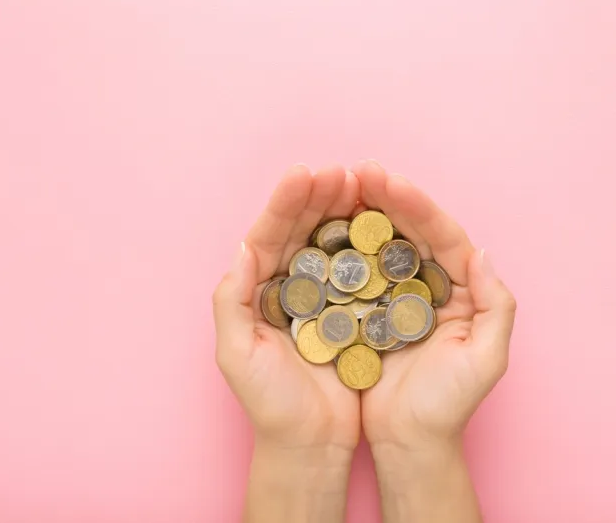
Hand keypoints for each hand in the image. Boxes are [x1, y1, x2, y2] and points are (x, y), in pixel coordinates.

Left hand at [212, 165, 360, 521]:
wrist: (311, 443)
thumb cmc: (271, 403)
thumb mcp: (237, 354)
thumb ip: (232, 301)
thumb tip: (243, 247)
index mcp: (258, 292)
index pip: (269, 236)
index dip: (285, 204)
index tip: (305, 173)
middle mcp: (289, 288)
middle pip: (302, 232)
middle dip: (319, 198)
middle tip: (342, 172)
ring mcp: (322, 299)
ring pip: (332, 245)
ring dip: (345, 213)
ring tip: (362, 185)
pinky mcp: (351, 313)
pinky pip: (360, 271)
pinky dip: (369, 246)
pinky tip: (382, 223)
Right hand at [354, 161, 515, 521]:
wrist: (409, 443)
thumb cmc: (449, 406)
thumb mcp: (487, 360)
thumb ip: (496, 305)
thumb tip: (481, 251)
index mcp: (460, 290)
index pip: (442, 236)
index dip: (417, 206)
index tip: (388, 180)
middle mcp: (429, 286)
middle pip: (409, 231)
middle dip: (386, 198)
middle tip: (358, 170)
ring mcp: (396, 297)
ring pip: (380, 245)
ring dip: (362, 215)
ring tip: (338, 186)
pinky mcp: (368, 312)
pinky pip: (356, 272)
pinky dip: (342, 249)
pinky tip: (323, 227)